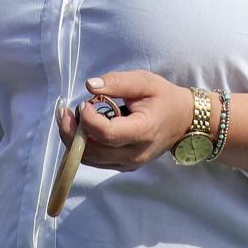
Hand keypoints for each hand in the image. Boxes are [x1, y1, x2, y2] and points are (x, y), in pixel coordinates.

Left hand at [56, 72, 194, 169]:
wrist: (183, 121)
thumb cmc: (163, 97)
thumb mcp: (144, 81)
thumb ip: (117, 82)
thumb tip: (89, 85)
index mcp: (143, 131)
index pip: (107, 134)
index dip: (88, 120)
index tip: (82, 103)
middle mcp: (135, 154)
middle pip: (94, 152)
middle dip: (72, 132)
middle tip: (63, 111)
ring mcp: (129, 164)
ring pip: (92, 160)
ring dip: (74, 141)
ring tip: (69, 117)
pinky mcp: (124, 166)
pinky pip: (97, 161)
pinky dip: (84, 147)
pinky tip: (81, 128)